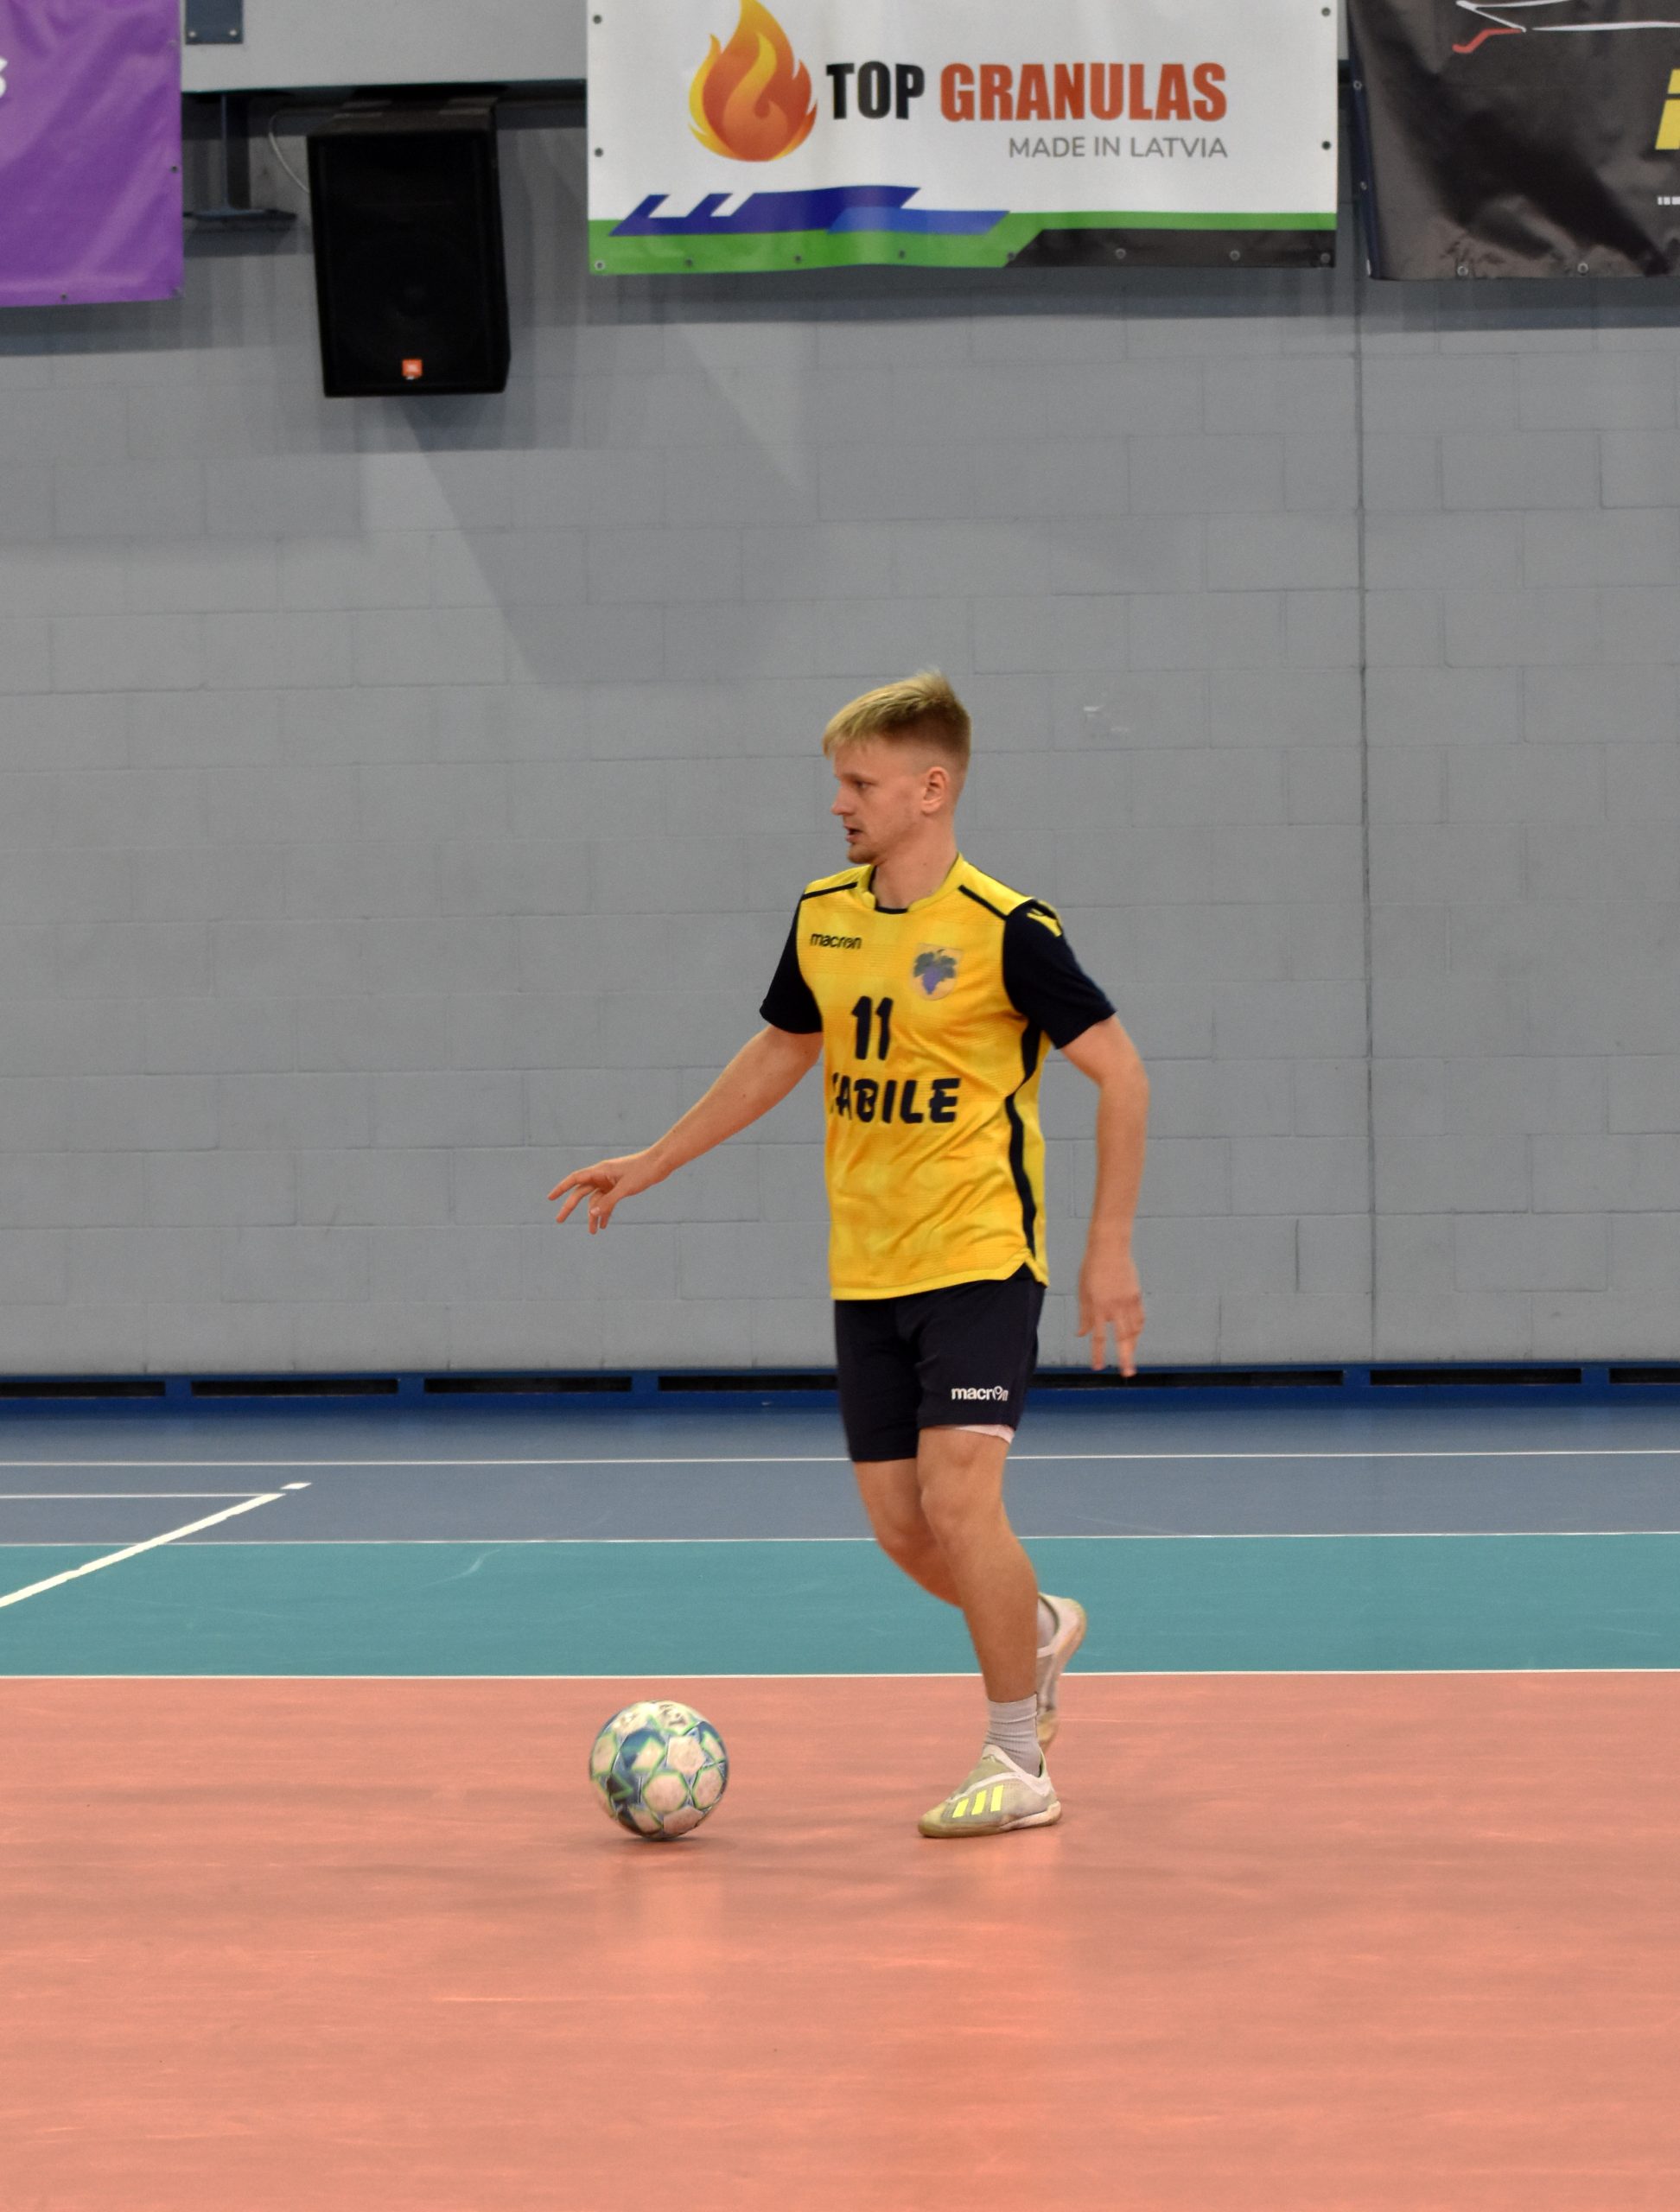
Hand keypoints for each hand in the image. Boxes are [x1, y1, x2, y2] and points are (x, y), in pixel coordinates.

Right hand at [548, 1151, 661, 1233]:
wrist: (660, 1164)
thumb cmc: (643, 1171)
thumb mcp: (625, 1188)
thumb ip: (608, 1201)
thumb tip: (592, 1213)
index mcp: (600, 1171)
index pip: (575, 1179)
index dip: (561, 1188)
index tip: (550, 1198)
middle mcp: (602, 1176)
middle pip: (581, 1193)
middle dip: (570, 1207)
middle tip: (559, 1220)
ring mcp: (610, 1182)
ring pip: (595, 1200)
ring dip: (593, 1215)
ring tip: (592, 1233)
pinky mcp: (618, 1187)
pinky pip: (607, 1201)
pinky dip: (605, 1212)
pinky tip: (604, 1225)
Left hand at [1078, 1246, 1144, 1374]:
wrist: (1110, 1248)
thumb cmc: (1091, 1269)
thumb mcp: (1082, 1292)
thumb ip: (1084, 1315)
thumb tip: (1081, 1334)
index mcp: (1097, 1306)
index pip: (1098, 1337)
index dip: (1098, 1354)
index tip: (1098, 1368)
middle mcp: (1114, 1306)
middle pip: (1122, 1338)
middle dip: (1125, 1358)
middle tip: (1128, 1373)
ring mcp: (1128, 1301)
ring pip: (1134, 1330)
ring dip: (1132, 1345)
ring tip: (1130, 1357)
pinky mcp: (1136, 1295)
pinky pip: (1139, 1317)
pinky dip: (1137, 1329)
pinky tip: (1134, 1336)